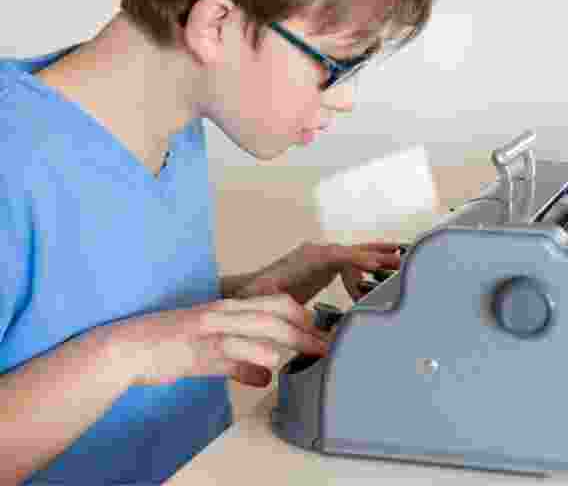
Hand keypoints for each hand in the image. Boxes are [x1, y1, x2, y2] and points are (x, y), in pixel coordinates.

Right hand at [104, 295, 331, 387]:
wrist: (128, 345)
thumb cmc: (167, 345)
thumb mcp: (209, 350)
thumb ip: (239, 361)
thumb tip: (265, 374)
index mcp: (227, 308)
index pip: (274, 302)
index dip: (301, 315)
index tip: (320, 331)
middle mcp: (223, 312)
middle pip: (275, 313)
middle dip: (306, 329)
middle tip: (328, 345)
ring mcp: (210, 329)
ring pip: (259, 327)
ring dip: (290, 341)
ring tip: (312, 354)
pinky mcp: (196, 349)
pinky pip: (230, 353)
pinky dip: (251, 362)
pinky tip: (265, 375)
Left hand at [229, 242, 401, 304]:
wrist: (248, 289)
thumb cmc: (256, 294)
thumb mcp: (264, 296)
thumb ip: (278, 299)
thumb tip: (299, 312)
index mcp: (306, 258)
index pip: (336, 255)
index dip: (356, 259)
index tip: (374, 264)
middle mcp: (317, 252)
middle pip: (352, 250)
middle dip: (376, 254)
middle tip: (401, 259)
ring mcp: (323, 257)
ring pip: (355, 254)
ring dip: (378, 257)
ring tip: (403, 260)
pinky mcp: (326, 266)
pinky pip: (351, 264)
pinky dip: (368, 266)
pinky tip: (384, 271)